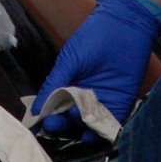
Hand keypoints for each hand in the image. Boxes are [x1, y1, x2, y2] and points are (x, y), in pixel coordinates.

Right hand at [31, 0, 160, 135]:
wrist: (124, 27)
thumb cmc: (92, 38)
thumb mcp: (69, 59)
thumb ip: (54, 84)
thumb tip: (36, 110)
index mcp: (69, 85)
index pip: (55, 106)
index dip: (46, 117)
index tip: (37, 127)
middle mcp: (84, 97)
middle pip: (69, 118)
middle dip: (60, 124)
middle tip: (52, 125)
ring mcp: (102, 101)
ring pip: (88, 123)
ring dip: (78, 127)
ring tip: (72, 120)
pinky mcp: (120, 104)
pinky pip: (109, 122)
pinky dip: (100, 131)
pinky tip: (90, 134)